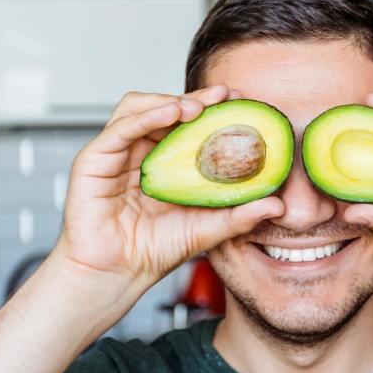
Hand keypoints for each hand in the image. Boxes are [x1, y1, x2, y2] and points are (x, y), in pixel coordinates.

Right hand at [52, 84, 283, 296]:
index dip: (213, 108)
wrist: (115, 276)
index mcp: (163, 162)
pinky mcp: (93, 160)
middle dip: (197, 98)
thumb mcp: (207, 229)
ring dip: (170, 100)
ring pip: (139, 107)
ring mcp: (115, 153)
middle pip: (165, 107)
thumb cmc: (152, 251)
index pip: (187, 123)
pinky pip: (120, 128)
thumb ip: (240, 215)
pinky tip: (171, 113)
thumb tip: (278, 205)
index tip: (242, 102)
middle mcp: (138, 151)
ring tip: (198, 107)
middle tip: (226, 95)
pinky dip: (146, 115)